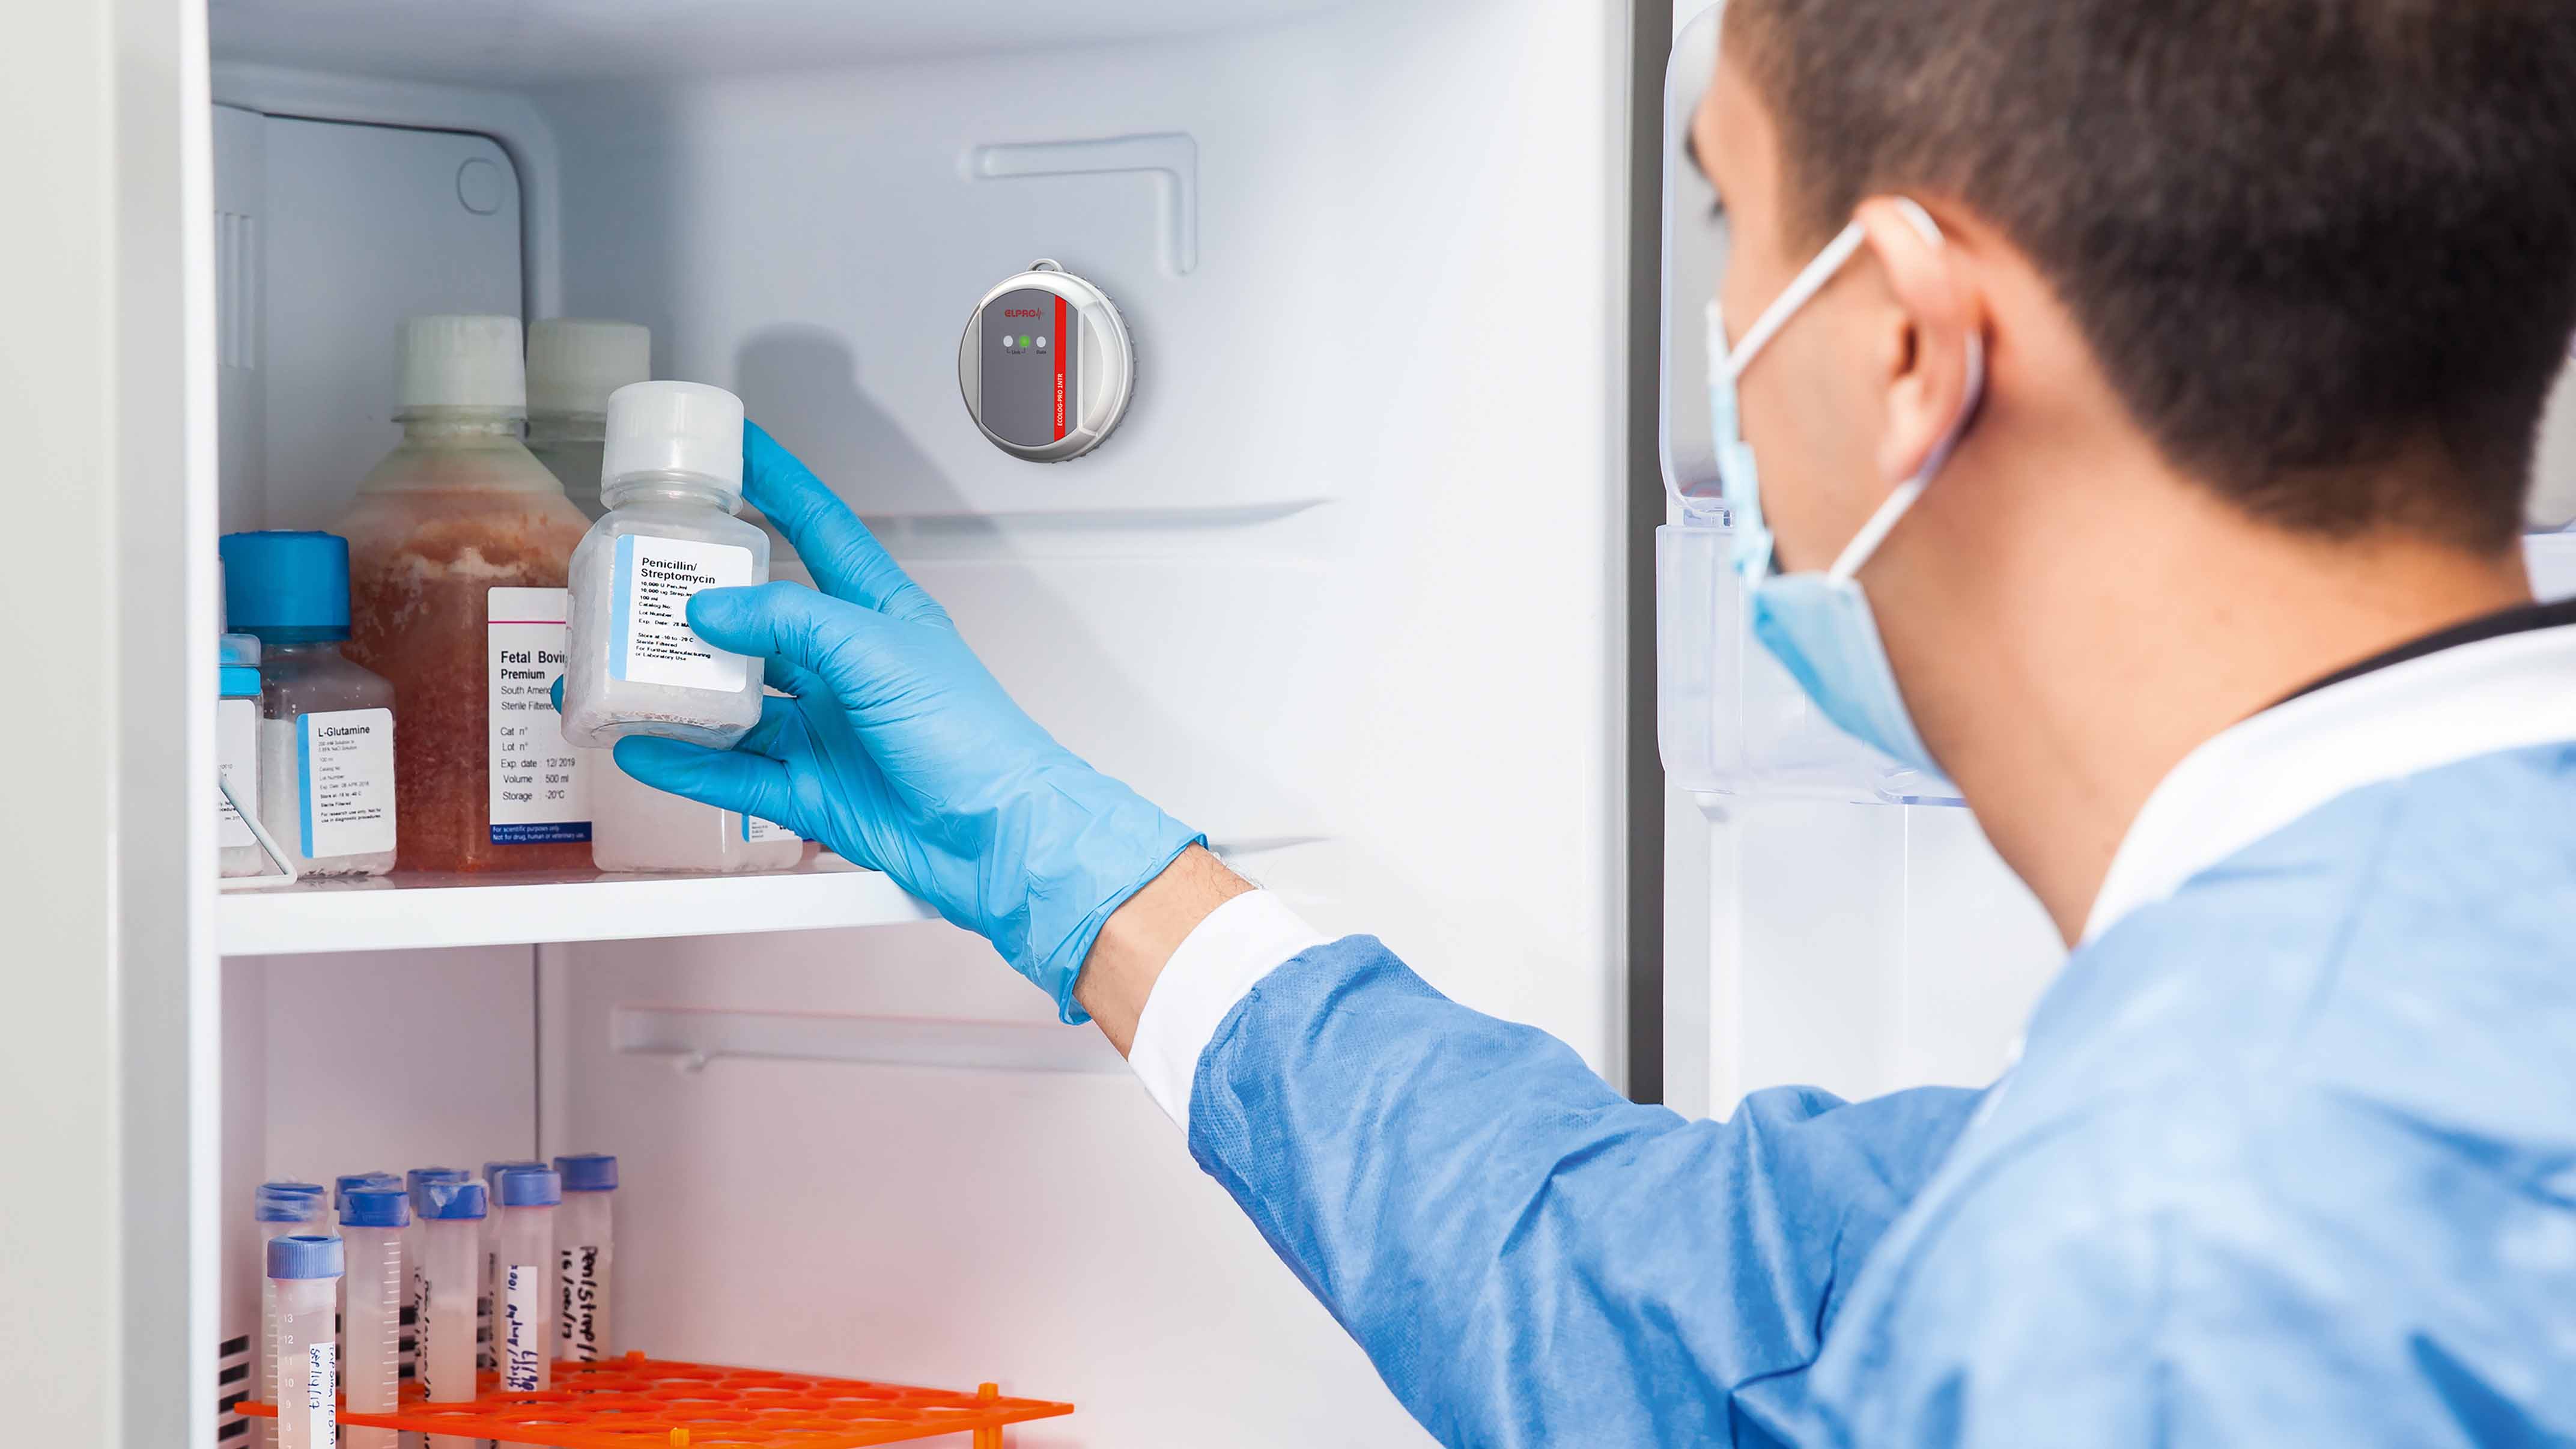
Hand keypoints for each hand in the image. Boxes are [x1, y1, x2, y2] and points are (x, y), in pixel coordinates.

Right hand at [607, 422, 1203, 1021]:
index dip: (778, 484)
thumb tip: (712, 610)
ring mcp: (826, 729)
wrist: (997, 838)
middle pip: (758, 621)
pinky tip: (641, 748)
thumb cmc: (972, 739)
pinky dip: (685, 763)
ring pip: (735, 701)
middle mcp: (846, 667)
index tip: (735, 447)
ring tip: (618, 672)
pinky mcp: (810, 789)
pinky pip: (733, 772)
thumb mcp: (880, 652)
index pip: (820, 529)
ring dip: (678, 689)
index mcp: (877, 615)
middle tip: (640, 582)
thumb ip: (793, 622)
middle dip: (698, 604)